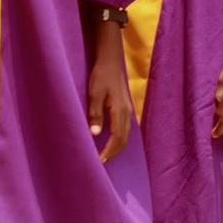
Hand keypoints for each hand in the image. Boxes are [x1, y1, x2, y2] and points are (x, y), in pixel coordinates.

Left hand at [88, 23, 133, 161]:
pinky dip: (119, 138)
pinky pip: (125, 128)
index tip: (99, 161)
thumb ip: (95, 113)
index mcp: (120, 111)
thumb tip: (94, 134)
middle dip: (113, 152)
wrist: (110, 59)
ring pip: (126, 135)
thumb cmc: (101, 75)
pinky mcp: (124, 107)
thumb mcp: (95, 93)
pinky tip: (111, 140)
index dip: (108, 151)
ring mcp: (127, 110)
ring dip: (116, 146)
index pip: (117, 138)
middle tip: (101, 162)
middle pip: (123, 140)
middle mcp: (127, 113)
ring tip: (105, 155)